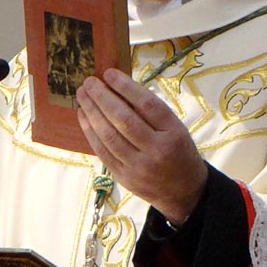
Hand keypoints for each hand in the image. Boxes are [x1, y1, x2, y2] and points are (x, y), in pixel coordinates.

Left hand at [76, 68, 207, 224]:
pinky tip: (84, 116)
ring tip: (82, 95)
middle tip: (89, 82)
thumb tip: (119, 87)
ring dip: (92, 112)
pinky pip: (103, 151)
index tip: (109, 73)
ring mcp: (138, 167)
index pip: (147, 105)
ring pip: (109, 135)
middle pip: (124, 120)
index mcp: (173, 133)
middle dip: (103, 98)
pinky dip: (90, 132)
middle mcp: (156, 150)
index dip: (126, 87)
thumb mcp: (176, 129)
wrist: (184, 192)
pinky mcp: (124, 178)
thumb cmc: (179, 152)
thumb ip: (151, 112)